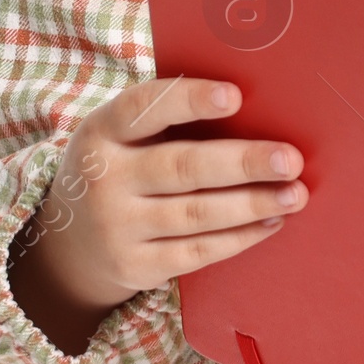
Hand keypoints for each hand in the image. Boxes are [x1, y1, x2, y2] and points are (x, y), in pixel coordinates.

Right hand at [7, 77, 305, 354]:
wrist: (68, 245)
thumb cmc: (120, 167)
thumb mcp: (122, 135)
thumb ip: (170, 118)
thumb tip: (257, 104)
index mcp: (102, 131)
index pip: (144, 108)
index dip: (190, 100)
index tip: (235, 96)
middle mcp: (104, 179)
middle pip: (182, 167)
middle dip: (242, 163)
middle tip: (291, 159)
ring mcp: (117, 228)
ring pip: (197, 214)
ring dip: (253, 203)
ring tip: (296, 193)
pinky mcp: (135, 267)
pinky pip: (197, 252)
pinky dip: (240, 237)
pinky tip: (271, 220)